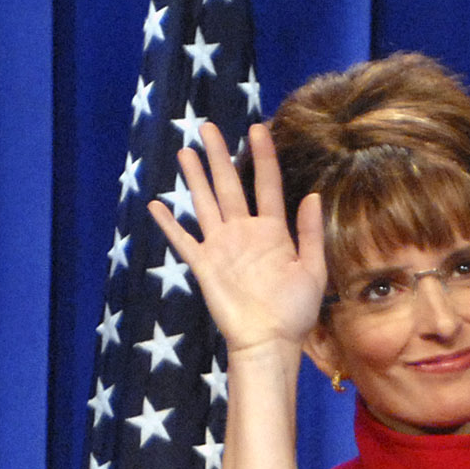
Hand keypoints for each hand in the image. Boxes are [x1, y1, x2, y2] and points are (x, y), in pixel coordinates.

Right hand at [147, 121, 328, 359]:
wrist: (268, 342)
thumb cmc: (294, 312)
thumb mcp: (312, 271)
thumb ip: (309, 234)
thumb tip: (312, 195)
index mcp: (272, 231)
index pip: (266, 184)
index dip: (263, 156)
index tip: (257, 128)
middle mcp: (244, 232)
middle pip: (228, 185)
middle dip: (218, 155)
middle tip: (207, 127)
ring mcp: (221, 247)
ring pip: (204, 203)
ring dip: (195, 178)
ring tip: (185, 151)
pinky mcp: (204, 265)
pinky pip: (183, 240)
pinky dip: (169, 224)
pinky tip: (156, 206)